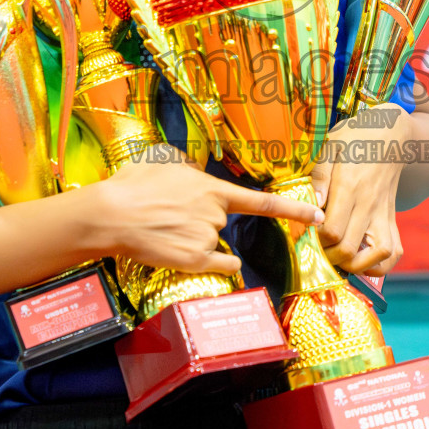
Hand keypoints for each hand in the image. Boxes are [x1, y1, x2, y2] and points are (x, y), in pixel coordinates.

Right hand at [88, 149, 322, 274]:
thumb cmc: (132, 185)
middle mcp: (215, 215)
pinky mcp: (193, 261)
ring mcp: (206, 240)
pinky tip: (191, 254)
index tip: (317, 216)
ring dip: (195, 238)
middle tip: (168, 213)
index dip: (293, 209)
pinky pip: (219, 265)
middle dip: (202, 219)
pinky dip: (216, 263)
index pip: (261, 201)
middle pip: (221, 222)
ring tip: (162, 228)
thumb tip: (193, 176)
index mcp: (212, 188)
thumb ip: (189, 171)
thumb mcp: (165, 162)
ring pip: (213, 241)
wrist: (111, 214)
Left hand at [311, 106, 411, 275]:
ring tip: (338, 257)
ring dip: (355, 265)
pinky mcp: (392, 219)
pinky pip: (394, 252)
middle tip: (316, 247)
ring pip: (378, 256)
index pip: (331, 230)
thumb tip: (313, 204)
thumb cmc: (356, 137)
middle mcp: (370, 204)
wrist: (393, 134)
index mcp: (350, 186)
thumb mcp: (331, 144)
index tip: (305, 230)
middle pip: (348, 248)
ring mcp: (384, 214)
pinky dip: (379, 265)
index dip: (315, 238)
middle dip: (327, 255)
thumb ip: (319, 175)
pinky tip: (361, 260)